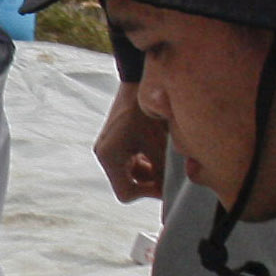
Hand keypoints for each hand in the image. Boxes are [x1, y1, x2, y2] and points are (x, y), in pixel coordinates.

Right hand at [92, 83, 165, 204]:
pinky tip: (156, 150)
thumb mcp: (156, 142)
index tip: (164, 187)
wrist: (137, 81)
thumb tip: (170, 187)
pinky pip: (129, 161)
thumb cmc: (144, 109)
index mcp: (109, 156)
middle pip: (127, 184)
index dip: (147, 194)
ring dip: (148, 171)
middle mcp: (104, 155)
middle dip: (149, 181)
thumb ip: (162, 168)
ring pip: (129, 173)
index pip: (126, 193)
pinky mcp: (113, 142)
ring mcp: (108, 148)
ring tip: (164, 160)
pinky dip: (143, 161)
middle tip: (168, 175)